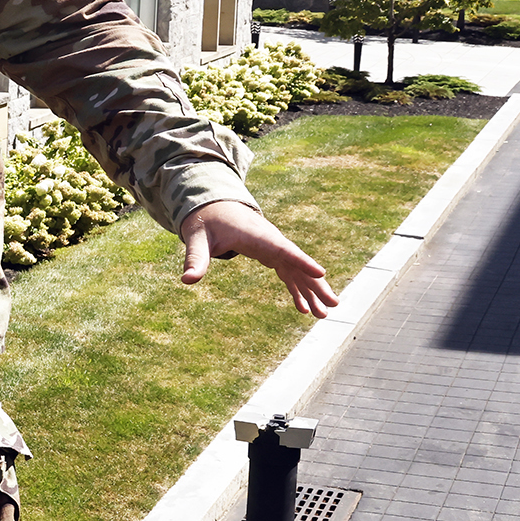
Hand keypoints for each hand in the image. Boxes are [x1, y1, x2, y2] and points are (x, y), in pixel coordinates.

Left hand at [178, 201, 340, 318]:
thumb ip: (195, 258)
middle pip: (298, 264)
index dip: (302, 262)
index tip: (321, 273)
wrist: (214, 206)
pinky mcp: (271, 254)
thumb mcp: (196, 238)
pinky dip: (297, 289)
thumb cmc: (206, 221)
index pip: (283, 250)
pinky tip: (303, 308)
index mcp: (258, 236)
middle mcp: (272, 241)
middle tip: (333, 305)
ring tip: (324, 314)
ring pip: (298, 271)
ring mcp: (275, 248)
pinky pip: (289, 273)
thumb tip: (186, 280)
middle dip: (316, 284)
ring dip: (312, 291)